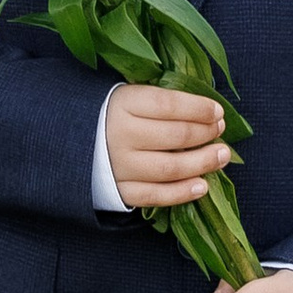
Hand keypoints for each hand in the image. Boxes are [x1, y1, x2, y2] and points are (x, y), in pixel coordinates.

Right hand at [105, 84, 231, 210]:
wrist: (70, 144)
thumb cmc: (111, 116)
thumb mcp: (129, 97)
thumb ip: (161, 102)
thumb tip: (207, 110)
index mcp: (123, 104)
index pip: (168, 105)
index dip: (198, 108)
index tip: (217, 111)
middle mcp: (121, 135)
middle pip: (175, 136)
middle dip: (205, 133)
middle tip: (220, 131)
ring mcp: (120, 166)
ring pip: (170, 168)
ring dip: (202, 162)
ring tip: (222, 156)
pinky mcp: (120, 191)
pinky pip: (156, 195)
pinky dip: (182, 193)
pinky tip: (202, 186)